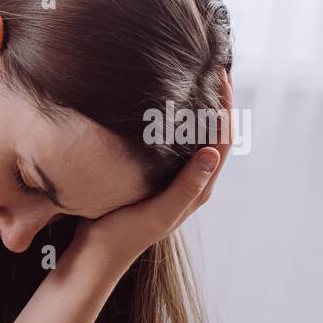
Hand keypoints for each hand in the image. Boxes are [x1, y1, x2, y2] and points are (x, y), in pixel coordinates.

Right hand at [76, 70, 233, 268]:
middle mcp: (192, 182)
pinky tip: (167, 110)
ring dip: (202, 112)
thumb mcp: (158, 212)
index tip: (220, 77)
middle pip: (216, 137)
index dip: (226, 109)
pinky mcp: (157, 179)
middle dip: (219, 104)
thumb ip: (186, 186)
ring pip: (198, 140)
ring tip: (195, 82)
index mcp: (199, 189)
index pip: (223, 142)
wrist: (97, 252)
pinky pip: (179, 145)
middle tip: (212, 71)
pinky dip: (182, 124)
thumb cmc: (124, 233)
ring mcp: (174, 181)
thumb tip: (213, 152)